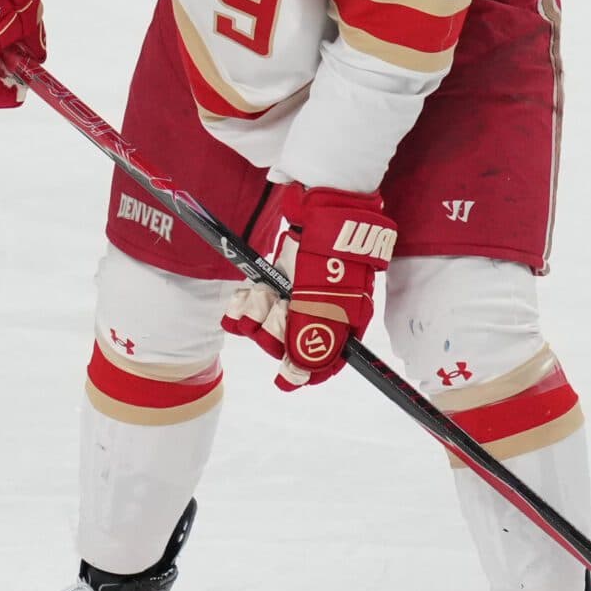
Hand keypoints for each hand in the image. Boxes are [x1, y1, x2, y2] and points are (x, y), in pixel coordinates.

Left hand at [221, 184, 397, 388]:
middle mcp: (319, 314)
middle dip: (275, 331)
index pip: (324, 362)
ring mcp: (297, 297)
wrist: (322, 213)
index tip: (284, 376)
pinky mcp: (278, 281)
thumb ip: (313, 342)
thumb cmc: (330, 260)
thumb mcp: (325, 305)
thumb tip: (300, 378)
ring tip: (264, 295)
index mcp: (343, 325)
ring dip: (258, 313)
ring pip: (265, 325)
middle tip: (280, 309)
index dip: (303, 371)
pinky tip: (247, 294)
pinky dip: (247, 301)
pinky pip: (254, 304)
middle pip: (288, 344)